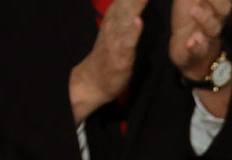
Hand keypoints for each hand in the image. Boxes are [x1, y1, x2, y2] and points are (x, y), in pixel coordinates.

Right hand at [69, 0, 147, 122]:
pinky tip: (138, 22)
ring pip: (126, 16)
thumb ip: (132, 10)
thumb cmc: (113, 53)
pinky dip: (131, 31)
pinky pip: (125, 42)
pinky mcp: (118, 56)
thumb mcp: (124, 27)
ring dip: (136, 3)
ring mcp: (115, 38)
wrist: (93, 80)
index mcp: (119, 14)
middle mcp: (115, 21)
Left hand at [170, 0, 231, 79]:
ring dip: (204, 20)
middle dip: (217, 1)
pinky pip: (198, 51)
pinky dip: (196, 47)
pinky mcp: (195, 53)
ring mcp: (207, 39)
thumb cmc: (189, 25)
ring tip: (194, 11)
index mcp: (213, 8)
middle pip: (223, 10)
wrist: (190, 57)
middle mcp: (214, 22)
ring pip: (212, 29)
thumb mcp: (191, 4)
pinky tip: (191, 42)